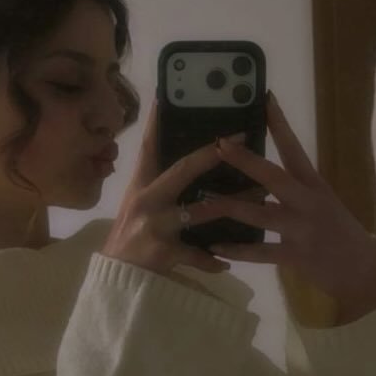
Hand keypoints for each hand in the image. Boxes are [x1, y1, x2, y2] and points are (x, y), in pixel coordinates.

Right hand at [102, 98, 244, 276]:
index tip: (170, 95)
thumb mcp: (136, 206)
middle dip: (211, 155)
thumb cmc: (130, 239)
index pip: (149, 146)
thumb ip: (158, 184)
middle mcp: (147, 200)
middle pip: (181, 170)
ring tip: (259, 198)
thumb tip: (189, 161)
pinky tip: (227, 262)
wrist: (117, 280)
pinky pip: (196, 254)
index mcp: (141, 186)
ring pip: (200, 211)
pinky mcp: (164, 253)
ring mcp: (156, 227)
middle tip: (240, 140)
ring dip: (233, 204)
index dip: (159, 120)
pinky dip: (212, 259)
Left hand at [202, 91, 375, 315]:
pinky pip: (260, 253)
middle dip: (245, 161)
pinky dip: (236, 249)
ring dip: (230, 207)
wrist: (361, 268)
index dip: (280, 123)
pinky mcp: (296, 256)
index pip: (295, 148)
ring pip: (260, 215)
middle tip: (219, 145)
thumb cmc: (336, 230)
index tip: (264, 98)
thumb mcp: (320, 201)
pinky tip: (215, 246)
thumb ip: (293, 187)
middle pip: (274, 176)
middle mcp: (308, 202)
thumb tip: (257, 172)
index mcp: (314, 184)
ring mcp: (302, 229)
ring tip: (203, 201)